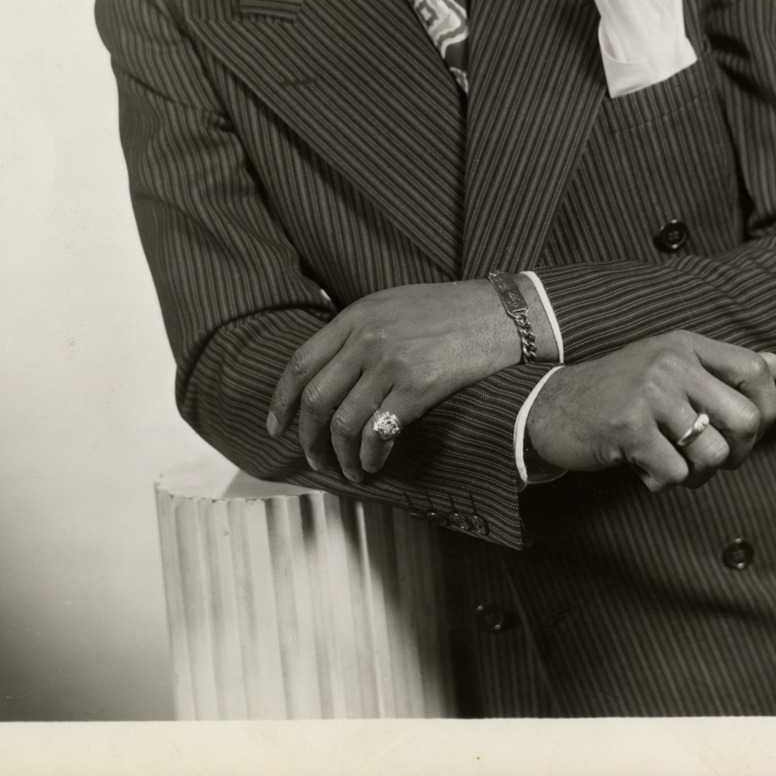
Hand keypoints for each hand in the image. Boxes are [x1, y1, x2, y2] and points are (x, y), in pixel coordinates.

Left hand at [267, 280, 528, 482]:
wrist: (500, 314)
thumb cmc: (449, 310)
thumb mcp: (393, 305)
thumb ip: (359, 330)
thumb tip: (329, 370)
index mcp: (356, 317)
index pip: (301, 363)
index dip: (281, 401)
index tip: (275, 426)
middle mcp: (367, 338)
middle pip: (316, 399)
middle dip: (308, 438)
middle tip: (313, 459)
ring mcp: (391, 363)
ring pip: (343, 423)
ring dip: (340, 456)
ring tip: (349, 470)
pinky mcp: (417, 387)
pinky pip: (378, 432)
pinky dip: (370, 456)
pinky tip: (375, 463)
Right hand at [526, 331, 775, 491]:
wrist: (551, 407)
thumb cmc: (618, 395)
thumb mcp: (670, 369)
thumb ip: (722, 369)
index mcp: (685, 344)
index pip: (756, 369)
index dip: (766, 409)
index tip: (745, 432)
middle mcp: (672, 361)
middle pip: (745, 419)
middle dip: (736, 453)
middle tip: (707, 459)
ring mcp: (650, 391)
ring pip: (713, 454)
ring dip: (697, 475)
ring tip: (670, 465)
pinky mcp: (629, 425)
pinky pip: (676, 473)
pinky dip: (663, 482)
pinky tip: (643, 470)